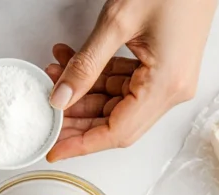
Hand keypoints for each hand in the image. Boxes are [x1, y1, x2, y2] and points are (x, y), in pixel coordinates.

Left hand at [45, 0, 216, 160]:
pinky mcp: (165, 68)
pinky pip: (126, 84)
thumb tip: (60, 97)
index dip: (81, 143)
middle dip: (77, 118)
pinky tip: (72, 62)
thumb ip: (86, 64)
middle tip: (46, 114)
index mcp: (167, 86)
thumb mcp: (118, 22)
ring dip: (84, 93)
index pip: (117, 131)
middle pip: (116, 122)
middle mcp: (173, 90)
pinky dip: (98, 77)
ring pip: (117, 103)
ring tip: (54, 73)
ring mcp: (170, 80)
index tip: (54, 149)